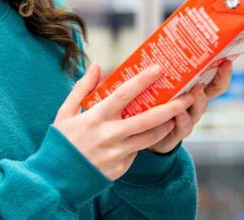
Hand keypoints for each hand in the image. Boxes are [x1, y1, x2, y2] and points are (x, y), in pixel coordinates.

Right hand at [54, 63, 196, 180]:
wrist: (56, 179)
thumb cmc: (61, 142)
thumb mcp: (65, 112)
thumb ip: (82, 88)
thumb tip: (96, 65)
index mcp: (96, 117)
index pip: (124, 94)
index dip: (143, 80)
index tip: (159, 69)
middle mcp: (110, 134)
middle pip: (147, 119)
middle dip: (170, 107)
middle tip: (187, 97)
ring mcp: (117, 153)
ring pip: (149, 138)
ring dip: (165, 127)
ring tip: (175, 117)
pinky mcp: (121, 167)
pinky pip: (136, 152)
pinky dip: (142, 142)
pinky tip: (147, 135)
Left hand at [147, 59, 233, 154]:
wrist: (143, 134)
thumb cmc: (153, 103)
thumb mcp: (160, 84)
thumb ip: (164, 66)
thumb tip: (163, 36)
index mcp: (193, 91)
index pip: (214, 81)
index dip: (223, 73)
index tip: (228, 60)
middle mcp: (194, 105)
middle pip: (211, 94)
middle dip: (218, 82)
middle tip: (218, 67)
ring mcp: (187, 120)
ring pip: (198, 111)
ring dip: (198, 100)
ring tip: (196, 90)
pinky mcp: (175, 134)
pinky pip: (182, 127)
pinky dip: (182, 120)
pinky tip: (178, 114)